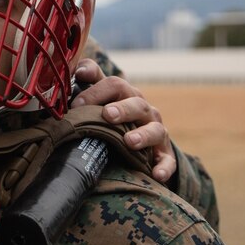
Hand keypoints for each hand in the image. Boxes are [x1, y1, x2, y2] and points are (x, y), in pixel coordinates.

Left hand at [69, 59, 176, 183]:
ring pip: (154, 129)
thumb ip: (89, 81)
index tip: (76, 104)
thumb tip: (78, 70)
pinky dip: (164, 167)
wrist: (140, 138)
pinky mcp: (164, 153)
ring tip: (130, 141)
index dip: (95, 91)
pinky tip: (156, 175)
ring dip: (143, 135)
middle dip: (122, 109)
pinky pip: (168, 160)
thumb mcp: (101, 97)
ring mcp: (156, 130)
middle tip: (108, 115)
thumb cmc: (112, 113)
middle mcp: (143, 109)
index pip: (114, 84)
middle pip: (136, 103)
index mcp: (126, 94)